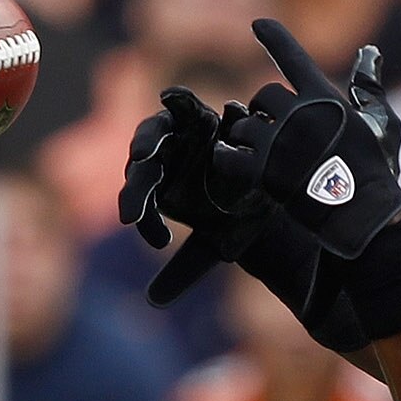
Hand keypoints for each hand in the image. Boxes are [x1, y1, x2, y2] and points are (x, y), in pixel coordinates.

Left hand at [122, 85, 253, 306]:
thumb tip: (152, 303)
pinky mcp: (199, 117)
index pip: (140, 199)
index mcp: (158, 188)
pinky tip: (169, 97)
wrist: (269, 191)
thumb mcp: (211, 250)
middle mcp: (163, 160)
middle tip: (131, 214)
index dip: (144, 218)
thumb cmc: (235, 219)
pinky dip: (176, 100)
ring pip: (154, 135)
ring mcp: (178, 135)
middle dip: (136, 187)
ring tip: (144, 156)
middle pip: (141, 168)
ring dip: (147, 143)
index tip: (161, 242)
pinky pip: (182, 106)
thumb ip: (181, 272)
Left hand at [209, 20, 400, 259]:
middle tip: (274, 131)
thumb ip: (369, 86)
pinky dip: (226, 158)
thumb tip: (369, 51)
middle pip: (264, 96)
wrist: (364, 216)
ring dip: (246, 137)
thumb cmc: (378, 171)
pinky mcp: (263, 173)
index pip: (292, 57)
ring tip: (261, 154)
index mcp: (324, 98)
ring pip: (243, 126)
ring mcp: (279, 144)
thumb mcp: (380, 123)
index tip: (257, 24)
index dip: (274, 38)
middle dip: (265, 112)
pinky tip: (230, 160)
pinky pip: (229, 156)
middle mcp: (299, 115)